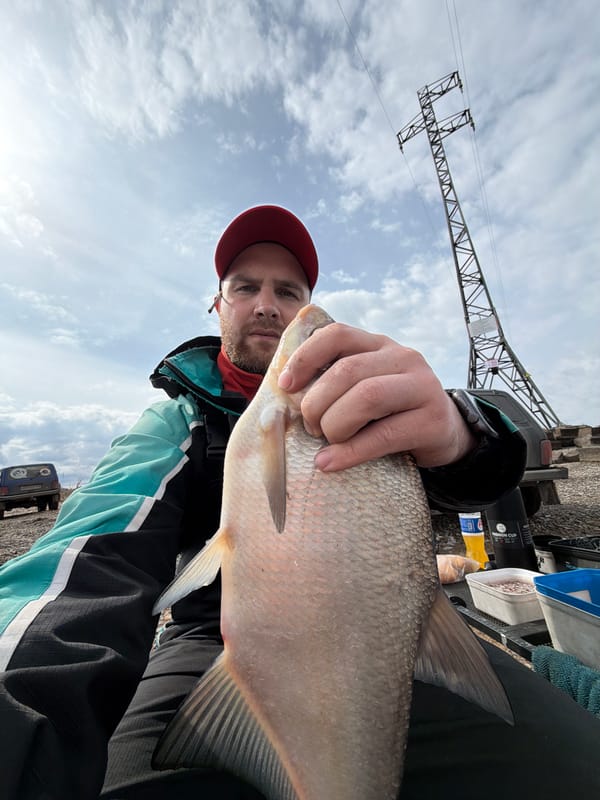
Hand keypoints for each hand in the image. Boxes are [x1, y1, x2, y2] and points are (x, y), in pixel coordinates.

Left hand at [277, 322, 476, 471]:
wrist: (445, 433)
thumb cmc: (391, 412)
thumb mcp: (365, 387)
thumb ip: (336, 383)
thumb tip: (285, 393)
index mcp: (379, 345)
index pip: (337, 335)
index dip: (305, 357)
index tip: (285, 386)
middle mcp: (403, 357)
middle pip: (347, 371)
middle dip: (317, 403)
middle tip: (310, 427)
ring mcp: (422, 386)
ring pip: (366, 397)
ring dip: (334, 424)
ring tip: (323, 444)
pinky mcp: (432, 420)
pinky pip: (383, 435)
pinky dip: (350, 452)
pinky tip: (330, 463)